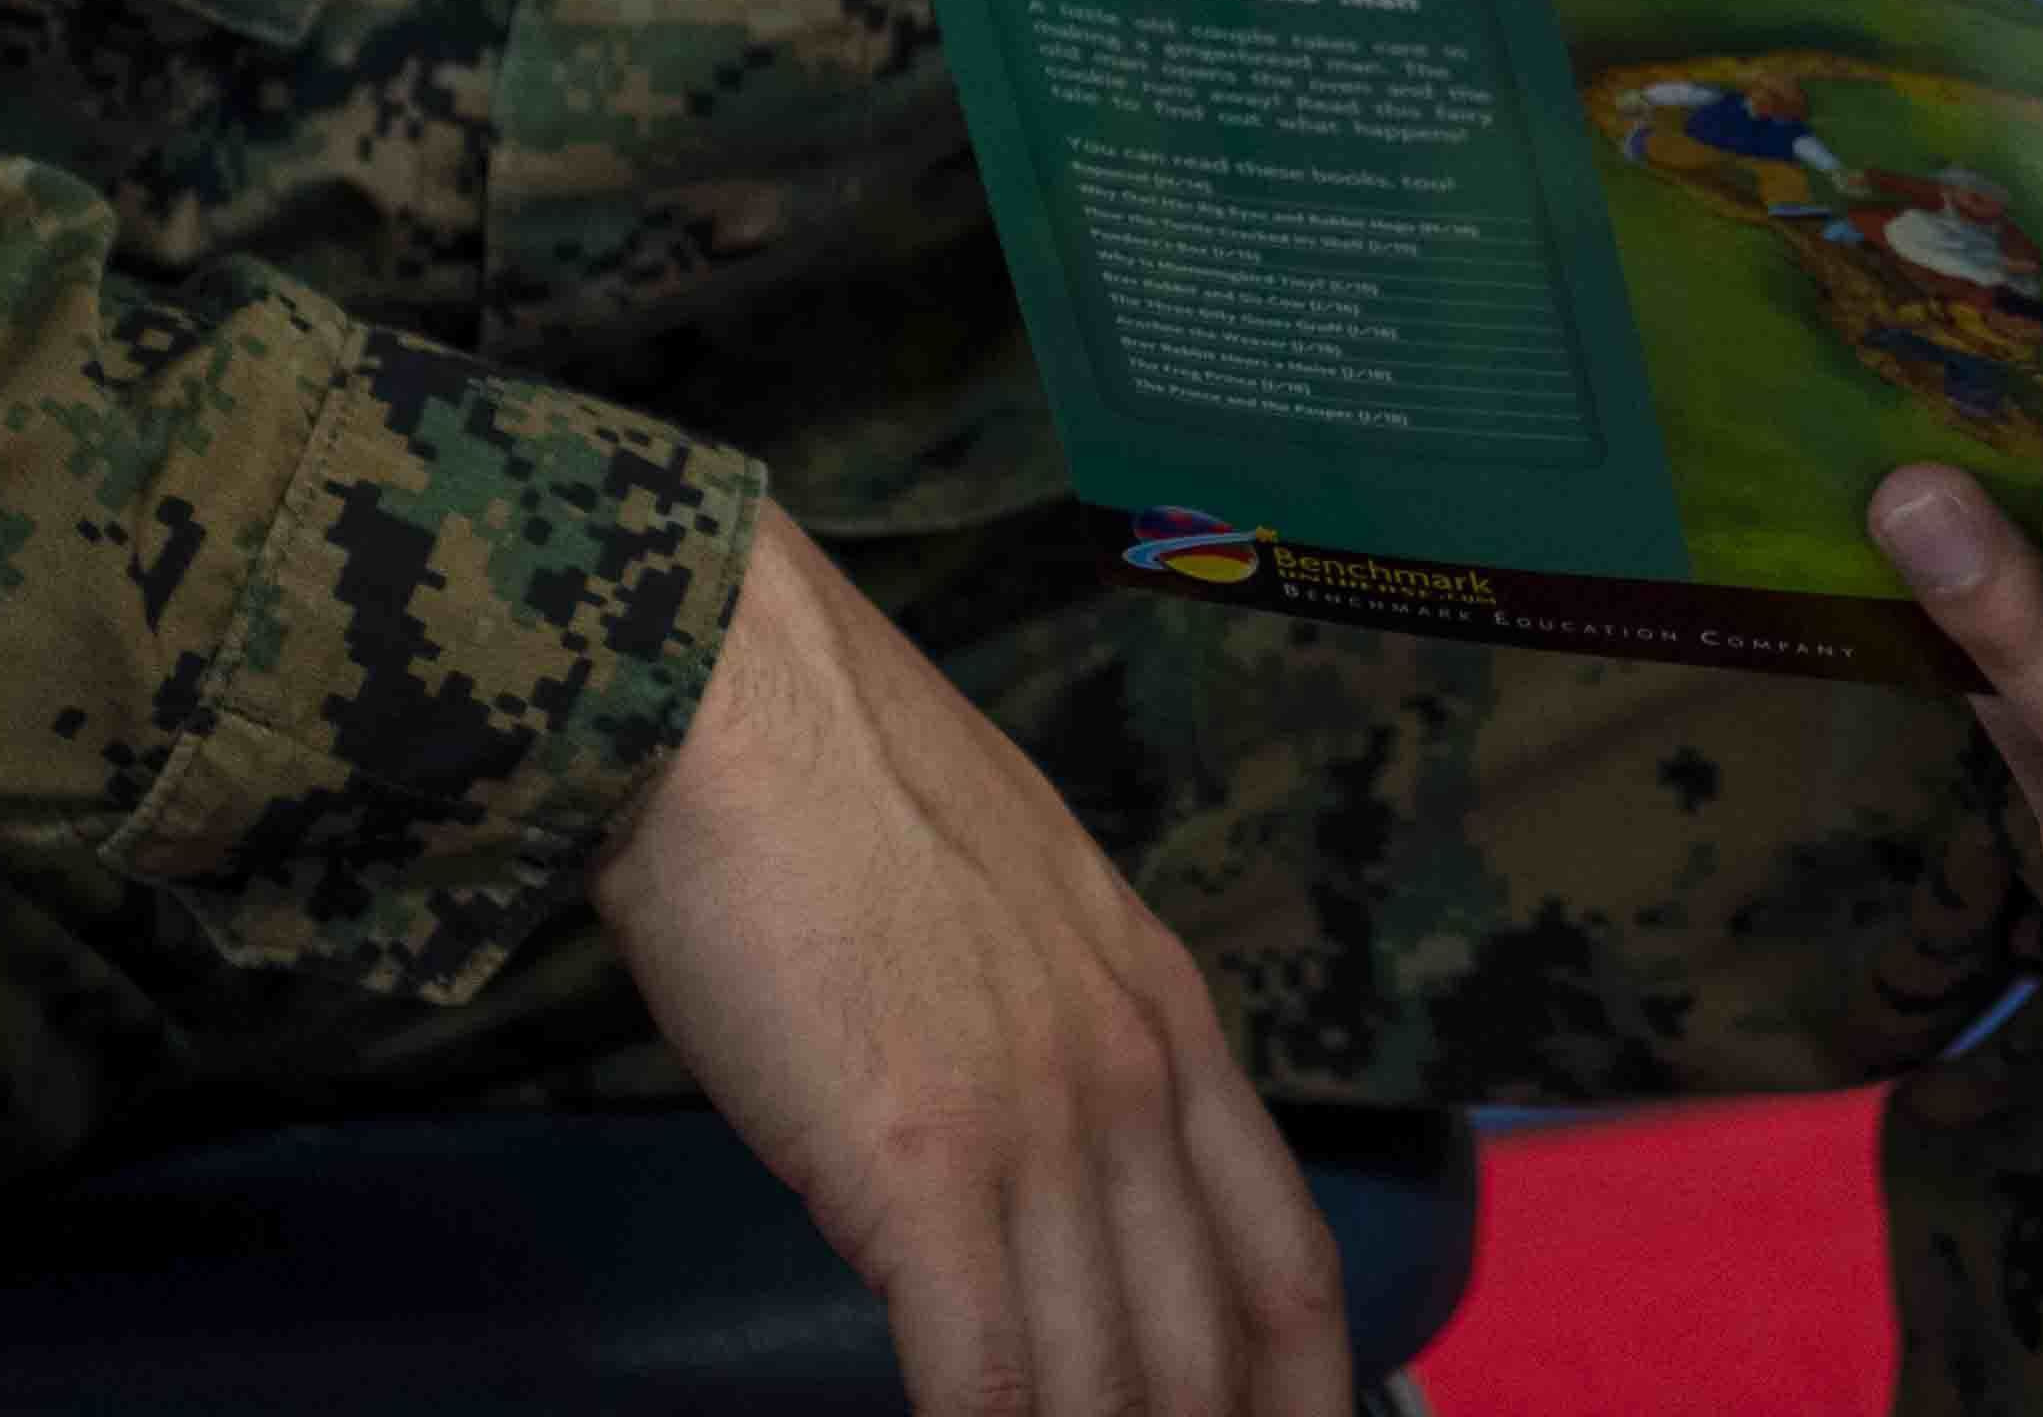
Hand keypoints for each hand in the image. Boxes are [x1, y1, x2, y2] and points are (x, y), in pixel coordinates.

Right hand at [591, 516, 1348, 1416]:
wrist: (738, 697)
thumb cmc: (841, 784)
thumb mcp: (1017, 899)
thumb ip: (1058, 1026)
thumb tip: (1032, 1142)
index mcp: (1169, 1015)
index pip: (1287, 1260)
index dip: (1304, 1392)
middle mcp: (1134, 1081)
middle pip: (1206, 1347)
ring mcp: (1036, 1130)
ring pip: (1105, 1384)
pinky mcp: (920, 1172)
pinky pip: (979, 1380)